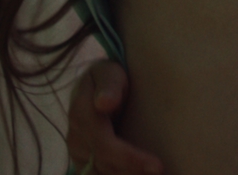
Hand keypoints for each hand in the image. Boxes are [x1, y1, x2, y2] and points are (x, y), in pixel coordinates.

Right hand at [67, 60, 162, 174]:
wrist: (96, 88)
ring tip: (154, 174)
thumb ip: (108, 85)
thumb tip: (104, 103)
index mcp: (80, 114)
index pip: (104, 145)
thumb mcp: (109, 72)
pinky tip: (140, 173)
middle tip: (162, 173)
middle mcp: (76, 138)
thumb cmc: (109, 78)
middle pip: (104, 165)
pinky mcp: (84, 164)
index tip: (157, 165)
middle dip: (133, 172)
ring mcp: (77, 153)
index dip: (129, 158)